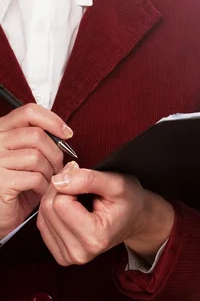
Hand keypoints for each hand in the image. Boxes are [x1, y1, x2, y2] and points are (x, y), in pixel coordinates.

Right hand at [0, 104, 71, 237]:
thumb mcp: (24, 154)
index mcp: (2, 130)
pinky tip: (38, 191)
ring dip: (49, 171)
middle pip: (37, 135)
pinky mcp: (2, 182)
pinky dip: (43, 186)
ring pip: (37, 157)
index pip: (29, 112)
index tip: (66, 133)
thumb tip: (64, 133)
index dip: (52, 120)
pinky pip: (34, 178)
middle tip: (57, 167)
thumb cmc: (15, 184)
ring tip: (47, 180)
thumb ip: (37, 139)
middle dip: (55, 152)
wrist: (0, 213)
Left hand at [37, 162, 174, 266]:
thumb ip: (88, 179)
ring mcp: (69, 257)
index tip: (82, 172)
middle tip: (77, 177)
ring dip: (54, 197)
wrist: (134, 219)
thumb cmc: (129, 199)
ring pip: (43, 217)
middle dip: (59, 187)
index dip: (69, 181)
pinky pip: (43, 226)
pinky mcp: (61, 256)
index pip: (61, 203)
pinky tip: (68, 203)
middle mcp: (79, 253)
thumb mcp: (116, 183)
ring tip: (75, 190)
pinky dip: (52, 209)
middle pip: (48, 210)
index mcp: (94, 237)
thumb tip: (58, 181)